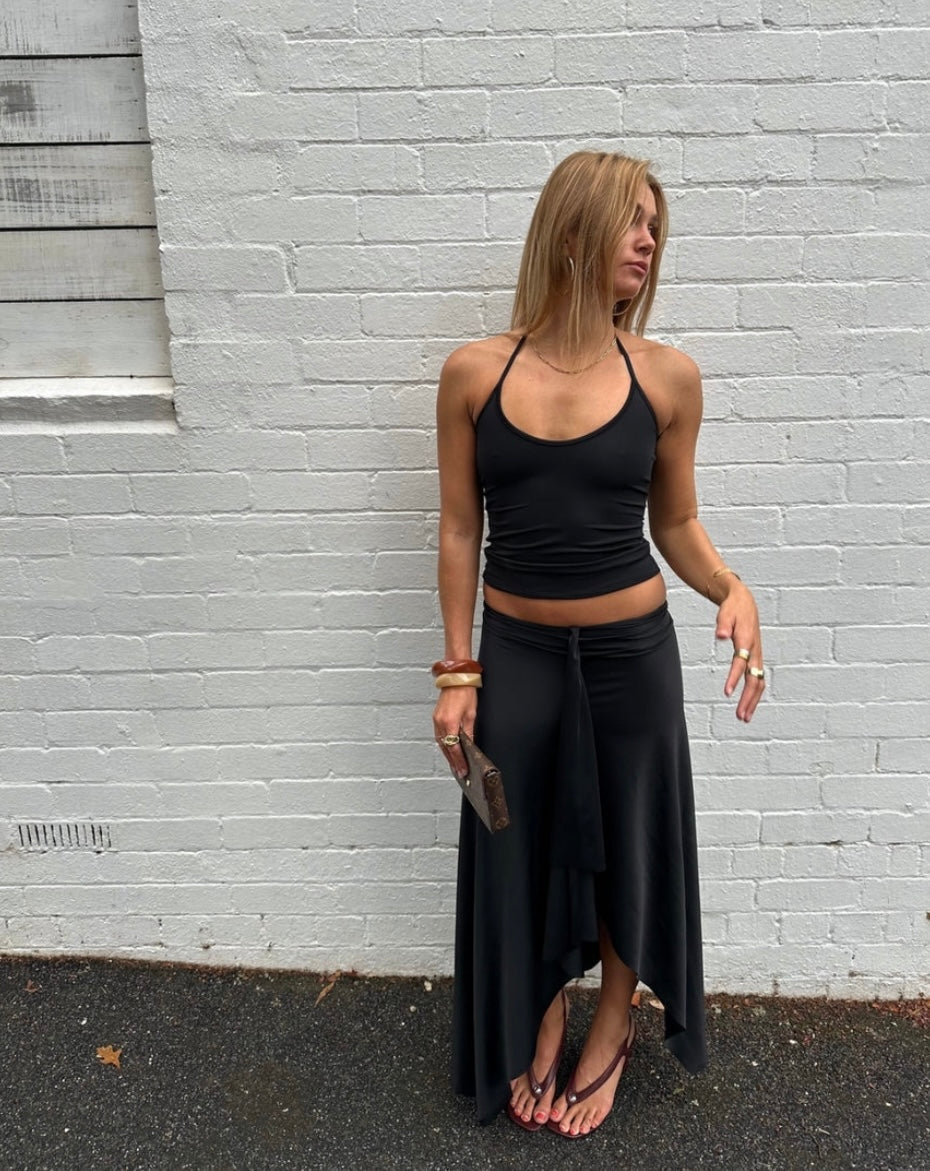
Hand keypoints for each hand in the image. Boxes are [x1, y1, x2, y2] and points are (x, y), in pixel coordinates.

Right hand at [433, 685, 477, 777]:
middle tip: (460, 773)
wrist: (456, 677)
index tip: (463, 770)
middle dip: (453, 761)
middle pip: (446, 748)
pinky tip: (449, 750)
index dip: (459, 761)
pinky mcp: (436, 718)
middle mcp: (440, 723)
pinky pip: (439, 736)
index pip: (454, 748)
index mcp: (449, 722)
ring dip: (448, 755)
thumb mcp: (471, 714)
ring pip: (441, 743)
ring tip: (455, 765)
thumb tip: (470, 746)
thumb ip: (469, 732)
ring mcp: (436, 720)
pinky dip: (444, 745)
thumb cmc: (465, 692)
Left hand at [714, 582, 764, 722]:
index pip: (740, 663)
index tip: (727, 692)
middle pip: (754, 679)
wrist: (745, 603)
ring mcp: (757, 656)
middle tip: (740, 716)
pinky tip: (747, 705)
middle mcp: (755, 651)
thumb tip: (720, 636)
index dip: (734, 677)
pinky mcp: (756, 658)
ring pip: (759, 682)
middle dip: (748, 698)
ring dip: (752, 701)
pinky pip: (758, 679)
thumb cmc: (733, 609)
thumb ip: (723, 625)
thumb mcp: (725, 614)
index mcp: (746, 640)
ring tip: (744, 717)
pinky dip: (754, 694)